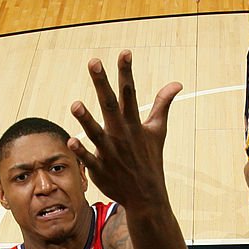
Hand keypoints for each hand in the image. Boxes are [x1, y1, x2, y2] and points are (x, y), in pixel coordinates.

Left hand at [68, 51, 181, 210]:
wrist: (146, 196)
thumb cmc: (149, 159)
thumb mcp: (158, 131)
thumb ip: (162, 105)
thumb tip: (177, 84)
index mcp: (133, 124)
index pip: (129, 93)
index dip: (126, 72)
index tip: (124, 52)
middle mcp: (121, 135)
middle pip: (110, 105)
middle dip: (102, 84)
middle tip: (94, 62)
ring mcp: (111, 153)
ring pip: (97, 133)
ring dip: (86, 119)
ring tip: (75, 105)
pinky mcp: (101, 169)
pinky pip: (89, 159)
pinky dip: (81, 151)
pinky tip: (71, 140)